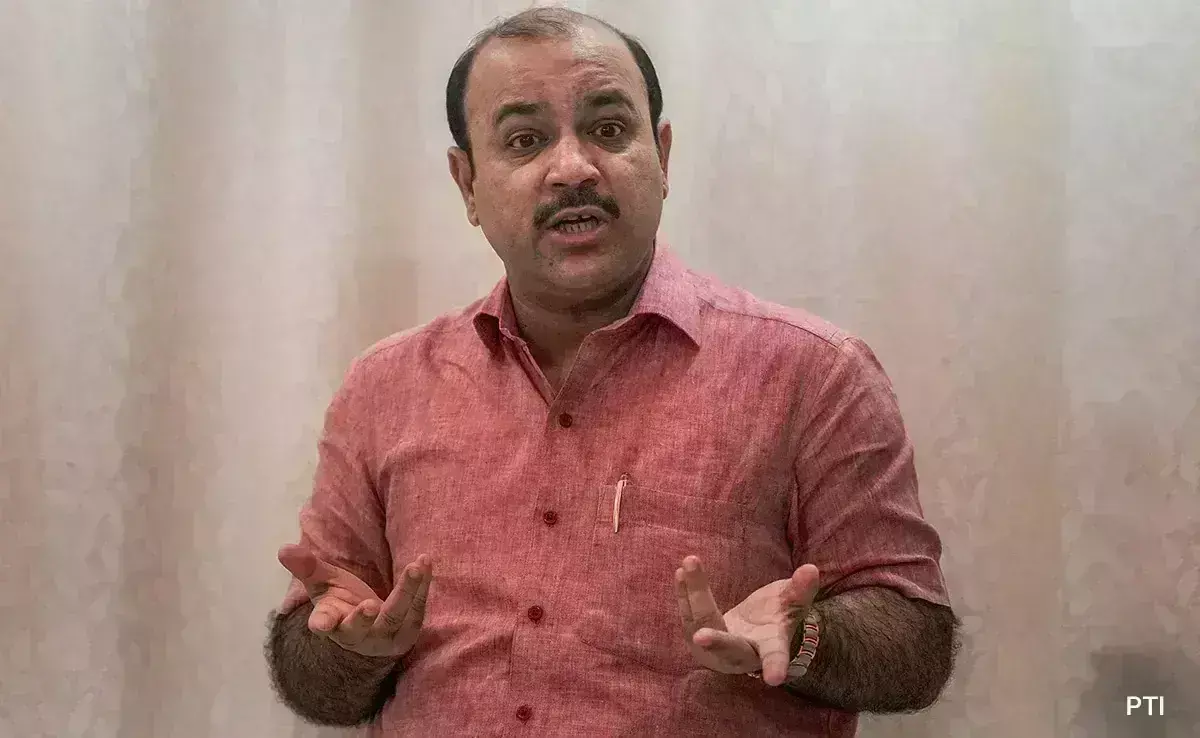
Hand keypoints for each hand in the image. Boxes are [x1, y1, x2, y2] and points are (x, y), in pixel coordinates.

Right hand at [277, 544, 432, 658]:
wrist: (373, 630)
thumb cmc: (343, 603)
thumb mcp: (324, 584)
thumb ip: (307, 567)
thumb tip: (283, 549)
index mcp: (332, 623)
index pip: (323, 624)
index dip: (322, 623)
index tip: (319, 624)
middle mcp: (357, 634)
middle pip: (360, 628)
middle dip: (364, 617)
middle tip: (369, 605)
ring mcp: (385, 636)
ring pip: (395, 616)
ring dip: (406, 591)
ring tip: (415, 567)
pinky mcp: (408, 631)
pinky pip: (417, 608)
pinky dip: (422, 585)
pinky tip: (425, 563)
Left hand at [675, 555, 819, 685]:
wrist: (753, 634)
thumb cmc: (776, 619)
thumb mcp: (791, 605)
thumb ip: (801, 590)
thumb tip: (811, 569)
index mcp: (770, 649)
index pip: (775, 657)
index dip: (775, 666)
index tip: (774, 679)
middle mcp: (742, 655)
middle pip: (730, 648)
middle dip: (717, 642)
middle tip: (701, 636)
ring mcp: (717, 650)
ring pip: (703, 623)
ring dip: (694, 596)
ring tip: (688, 565)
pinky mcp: (699, 640)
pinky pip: (688, 617)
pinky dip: (684, 595)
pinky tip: (681, 573)